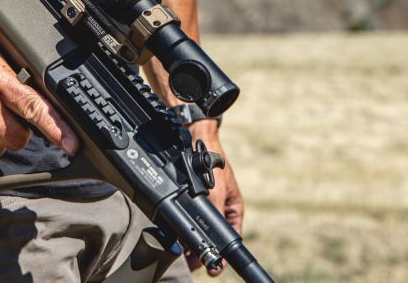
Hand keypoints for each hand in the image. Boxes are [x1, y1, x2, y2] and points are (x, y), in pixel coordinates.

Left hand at [185, 121, 243, 277]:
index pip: (229, 239)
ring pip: (197, 230)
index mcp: (232, 210)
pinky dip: (181, 226)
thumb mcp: (216, 191)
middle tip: (191, 262)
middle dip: (201, 251)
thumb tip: (207, 237)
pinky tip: (174, 231)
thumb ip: (213, 214)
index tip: (213, 269)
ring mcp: (205, 205)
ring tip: (182, 252)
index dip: (221, 256)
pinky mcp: (189, 199)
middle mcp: (219, 210)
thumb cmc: (212, 163)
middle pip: (211, 237)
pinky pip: (186, 218)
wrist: (195, 139)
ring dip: (190, 241)